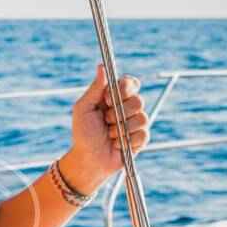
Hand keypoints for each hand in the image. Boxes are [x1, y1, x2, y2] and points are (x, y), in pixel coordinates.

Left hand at [66, 64, 149, 191]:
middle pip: (138, 100)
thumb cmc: (83, 134)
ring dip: (121, 129)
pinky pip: (143, 134)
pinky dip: (127, 141)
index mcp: (114, 97)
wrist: (88, 160)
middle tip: (105, 122)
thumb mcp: (83, 109)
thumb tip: (102, 66)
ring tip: (109, 136)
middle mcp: (127, 108)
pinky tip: (117, 145)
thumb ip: (95, 88)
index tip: (107, 99)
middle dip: (119, 113)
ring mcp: (135, 123)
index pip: (130, 83)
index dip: (123, 89)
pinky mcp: (141, 139)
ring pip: (142, 118)